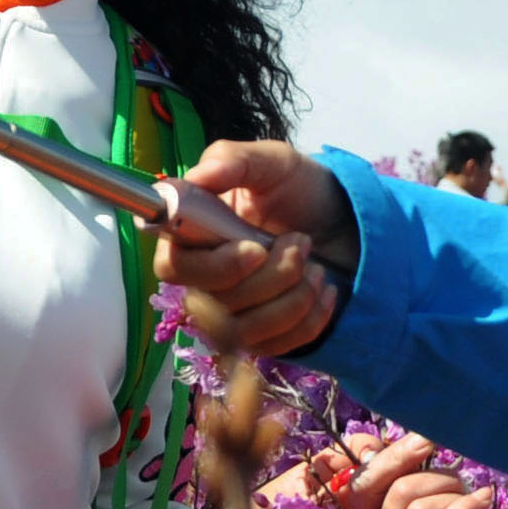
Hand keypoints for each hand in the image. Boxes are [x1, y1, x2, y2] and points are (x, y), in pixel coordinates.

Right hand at [158, 143, 358, 358]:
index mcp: (189, 238)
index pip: (172, 268)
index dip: (213, 267)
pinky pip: (276, 347)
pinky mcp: (260, 337)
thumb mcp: (271, 162)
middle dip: (268, 279)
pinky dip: (309, 319)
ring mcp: (229, 314)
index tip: (256, 249)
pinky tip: (325, 290)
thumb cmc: (292, 188)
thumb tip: (201, 175)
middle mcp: (200, 282)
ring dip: (291, 299)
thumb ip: (233, 161)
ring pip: (243, 333)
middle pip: (211, 308)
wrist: (335, 220)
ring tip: (316, 266)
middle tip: (301, 241)